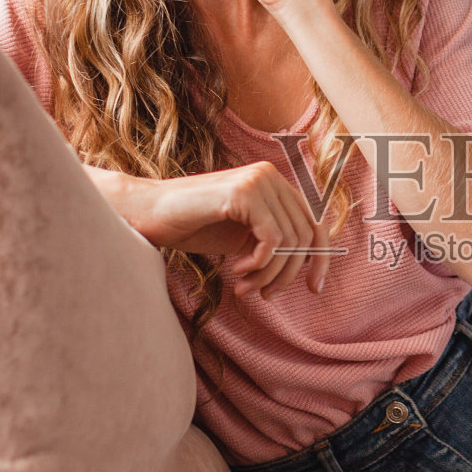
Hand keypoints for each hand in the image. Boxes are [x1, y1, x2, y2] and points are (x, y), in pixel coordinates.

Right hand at [89, 162, 332, 296]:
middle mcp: (271, 175)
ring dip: (268, 274)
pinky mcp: (244, 193)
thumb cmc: (193, 226)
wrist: (150, 214)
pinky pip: (272, 240)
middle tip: (264, 295)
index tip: (315, 289)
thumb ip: (274, 242)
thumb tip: (309, 267)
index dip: (320, 258)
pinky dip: (259, 264)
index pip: (315, 222)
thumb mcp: (243, 236)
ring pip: (290, 241)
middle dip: (287, 274)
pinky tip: (236, 270)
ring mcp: (258, 180)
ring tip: (244, 287)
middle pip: (306, 235)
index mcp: (275, 183)